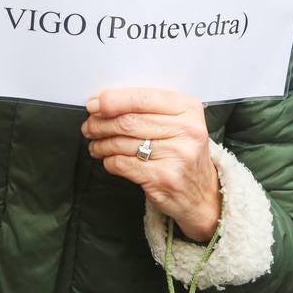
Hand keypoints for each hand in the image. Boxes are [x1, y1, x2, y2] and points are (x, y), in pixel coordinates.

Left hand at [81, 88, 219, 241]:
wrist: (202, 194)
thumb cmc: (184, 152)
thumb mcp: (177, 122)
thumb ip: (147, 109)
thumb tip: (103, 102)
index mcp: (188, 109)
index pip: (142, 98)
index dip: (113, 100)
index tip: (94, 104)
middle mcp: (186, 131)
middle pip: (128, 121)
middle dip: (101, 123)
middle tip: (89, 126)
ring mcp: (177, 156)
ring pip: (122, 143)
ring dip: (101, 143)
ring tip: (95, 143)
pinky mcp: (164, 178)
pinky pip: (123, 164)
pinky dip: (108, 160)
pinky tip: (107, 158)